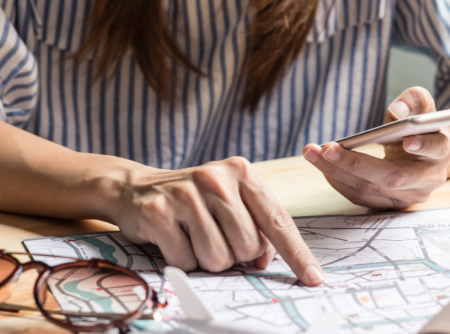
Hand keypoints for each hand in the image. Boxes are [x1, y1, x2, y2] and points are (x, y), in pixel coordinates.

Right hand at [111, 156, 323, 284]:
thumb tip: (266, 260)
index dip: (298, 253)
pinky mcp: (159, 213)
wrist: (136, 187)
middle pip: (248, 247)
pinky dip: (183, 260)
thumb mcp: (230, 200)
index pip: (278, 220)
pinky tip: (174, 238)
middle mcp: (216, 179)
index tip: (313, 277)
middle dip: (235, 255)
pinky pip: (186, 261)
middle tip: (216, 237)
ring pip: (218, 258)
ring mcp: (186, 194)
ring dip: (208, 260)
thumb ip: (256, 224)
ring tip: (194, 237)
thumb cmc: (195, 199)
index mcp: (242, 172)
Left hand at [302, 87, 449, 209]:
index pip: (436, 148)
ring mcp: (409, 197)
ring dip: (337, 172)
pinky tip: (322, 164)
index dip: (424, 146)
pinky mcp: (390, 205)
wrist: (422, 154)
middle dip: (357, 163)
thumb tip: (397, 112)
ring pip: (370, 189)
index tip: (408, 141)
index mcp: (442, 150)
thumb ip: (414, 101)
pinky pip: (361, 197)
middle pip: (393, 177)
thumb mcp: (421, 106)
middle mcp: (429, 179)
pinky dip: (339, 180)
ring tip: (312, 153)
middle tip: (327, 149)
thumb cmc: (419, 125)